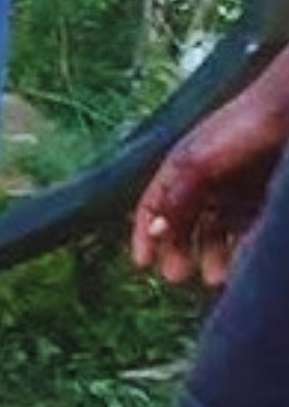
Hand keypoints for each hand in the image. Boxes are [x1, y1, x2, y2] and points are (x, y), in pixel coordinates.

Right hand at [131, 92, 286, 286]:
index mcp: (181, 167)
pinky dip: (243, 247)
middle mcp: (206, 180)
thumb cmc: (243, 127)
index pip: (153, 206)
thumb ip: (175, 198)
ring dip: (213, 256)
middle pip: (184, 224)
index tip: (142, 264)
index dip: (144, 234)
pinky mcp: (264, 196)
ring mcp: (236, 189)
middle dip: (179, 251)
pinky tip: (244, 262)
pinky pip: (249, 228)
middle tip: (177, 277)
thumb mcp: (199, 164)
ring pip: (218, 231)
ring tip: (217, 278)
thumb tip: (155, 232)